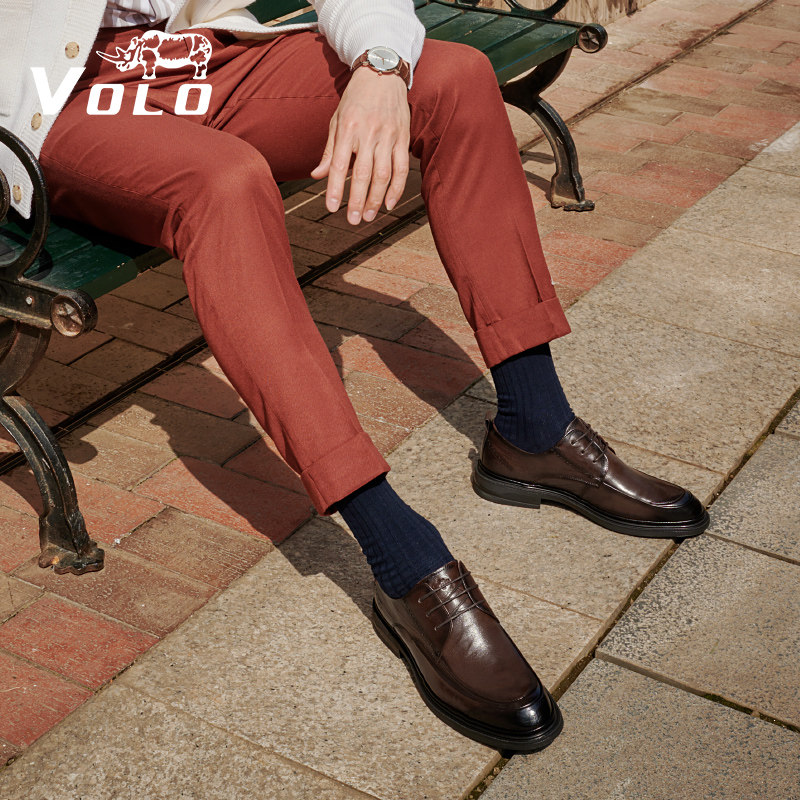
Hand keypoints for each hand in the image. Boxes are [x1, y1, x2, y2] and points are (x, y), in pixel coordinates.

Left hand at [311, 66, 409, 224]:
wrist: (382, 72)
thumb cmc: (355, 99)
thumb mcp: (337, 120)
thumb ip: (329, 151)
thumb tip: (317, 176)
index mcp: (348, 128)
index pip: (340, 165)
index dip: (336, 189)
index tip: (332, 208)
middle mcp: (369, 133)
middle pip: (364, 174)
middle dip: (357, 200)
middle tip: (352, 220)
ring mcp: (388, 136)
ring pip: (384, 174)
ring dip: (376, 199)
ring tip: (368, 216)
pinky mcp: (403, 138)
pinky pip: (402, 168)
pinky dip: (397, 188)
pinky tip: (390, 204)